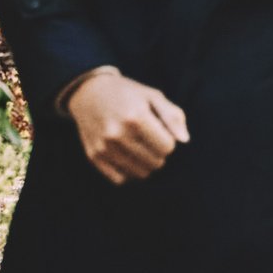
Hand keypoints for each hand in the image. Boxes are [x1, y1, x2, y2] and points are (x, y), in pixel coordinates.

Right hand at [65, 68, 189, 182]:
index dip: (168, 140)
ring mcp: (104, 147)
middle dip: (158, 152)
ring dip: (145, 163)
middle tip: (149, 138)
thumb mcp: (153, 96)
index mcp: (136, 117)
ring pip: (140, 174)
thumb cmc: (127, 94)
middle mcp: (118, 134)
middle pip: (156, 163)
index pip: (167, 148)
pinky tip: (127, 156)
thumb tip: (184, 140)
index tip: (160, 130)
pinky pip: (121, 180)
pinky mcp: (94, 157)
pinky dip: (129, 172)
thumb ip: (173, 116)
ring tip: (139, 146)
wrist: (88, 92)